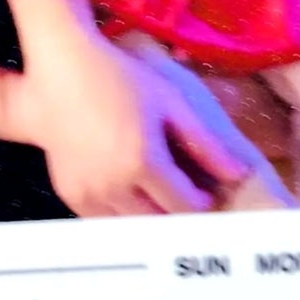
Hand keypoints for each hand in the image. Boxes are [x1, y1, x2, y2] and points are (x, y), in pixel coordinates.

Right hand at [8, 31, 256, 217]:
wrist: (62, 72)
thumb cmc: (119, 79)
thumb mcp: (170, 101)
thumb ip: (204, 142)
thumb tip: (237, 173)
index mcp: (142, 162)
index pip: (185, 206)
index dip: (202, 203)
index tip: (207, 193)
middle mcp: (114, 185)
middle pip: (159, 222)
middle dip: (177, 214)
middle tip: (186, 197)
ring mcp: (88, 193)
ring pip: (131, 227)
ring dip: (150, 218)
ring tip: (159, 197)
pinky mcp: (70, 194)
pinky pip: (104, 220)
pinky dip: (122, 215)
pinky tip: (131, 194)